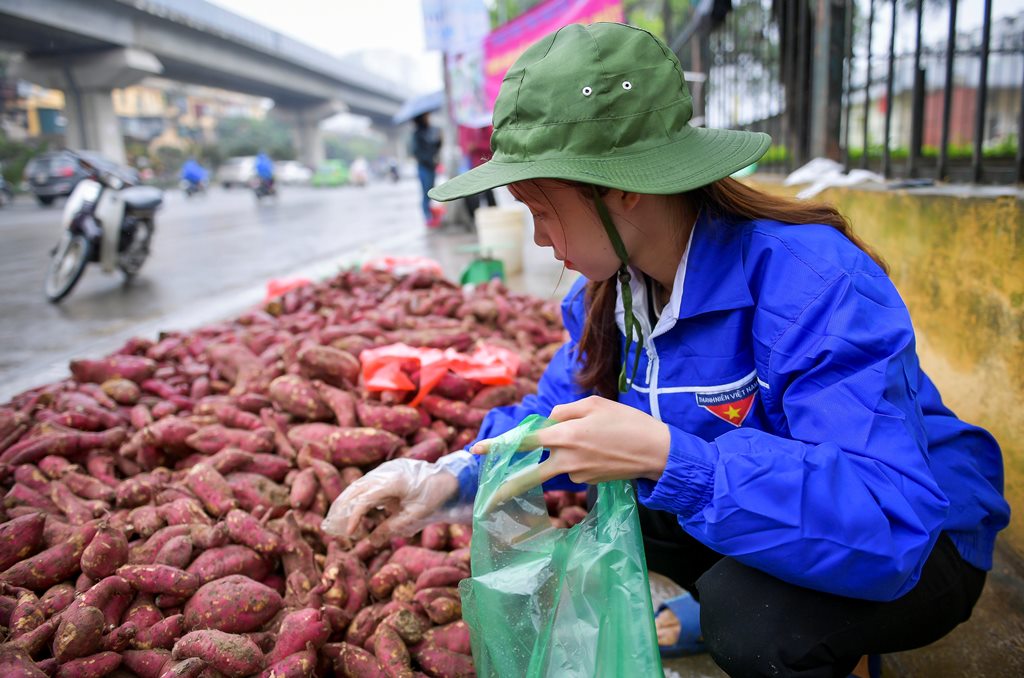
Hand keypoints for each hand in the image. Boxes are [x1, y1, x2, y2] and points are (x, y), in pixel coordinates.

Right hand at [321, 459, 458, 544]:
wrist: (447, 478)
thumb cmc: (434, 497)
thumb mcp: (415, 517)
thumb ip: (392, 528)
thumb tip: (371, 542)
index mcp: (392, 481)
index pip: (365, 499)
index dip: (354, 517)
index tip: (348, 533)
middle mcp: (384, 472)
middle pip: (354, 489)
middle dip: (340, 508)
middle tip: (329, 527)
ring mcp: (383, 471)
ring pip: (356, 486)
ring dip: (345, 502)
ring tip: (334, 521)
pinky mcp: (384, 474)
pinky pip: (364, 486)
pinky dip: (355, 498)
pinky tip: (349, 513)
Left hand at [471, 396, 669, 485]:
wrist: (656, 451)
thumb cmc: (627, 421)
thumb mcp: (594, 403)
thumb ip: (564, 411)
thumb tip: (547, 423)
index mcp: (565, 435)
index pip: (524, 442)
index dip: (499, 446)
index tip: (476, 451)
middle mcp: (567, 458)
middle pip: (529, 475)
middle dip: (507, 488)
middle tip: (488, 498)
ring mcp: (578, 474)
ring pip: (557, 464)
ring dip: (563, 454)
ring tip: (598, 438)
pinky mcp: (588, 483)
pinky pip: (575, 467)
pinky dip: (581, 458)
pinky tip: (603, 449)